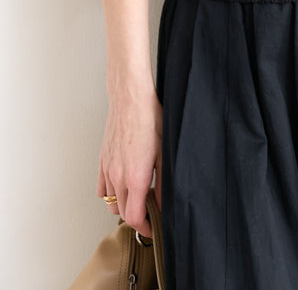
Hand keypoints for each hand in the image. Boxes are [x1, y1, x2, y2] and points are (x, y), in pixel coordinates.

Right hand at [96, 83, 162, 237]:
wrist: (130, 100)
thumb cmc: (149, 119)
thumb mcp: (164, 152)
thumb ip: (163, 181)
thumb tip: (163, 200)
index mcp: (135, 178)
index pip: (135, 217)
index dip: (145, 228)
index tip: (153, 228)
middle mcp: (118, 177)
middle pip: (123, 213)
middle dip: (137, 218)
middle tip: (150, 213)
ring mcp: (107, 170)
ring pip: (111, 202)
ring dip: (123, 206)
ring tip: (137, 199)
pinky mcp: (102, 162)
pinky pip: (102, 188)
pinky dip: (111, 194)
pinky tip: (122, 186)